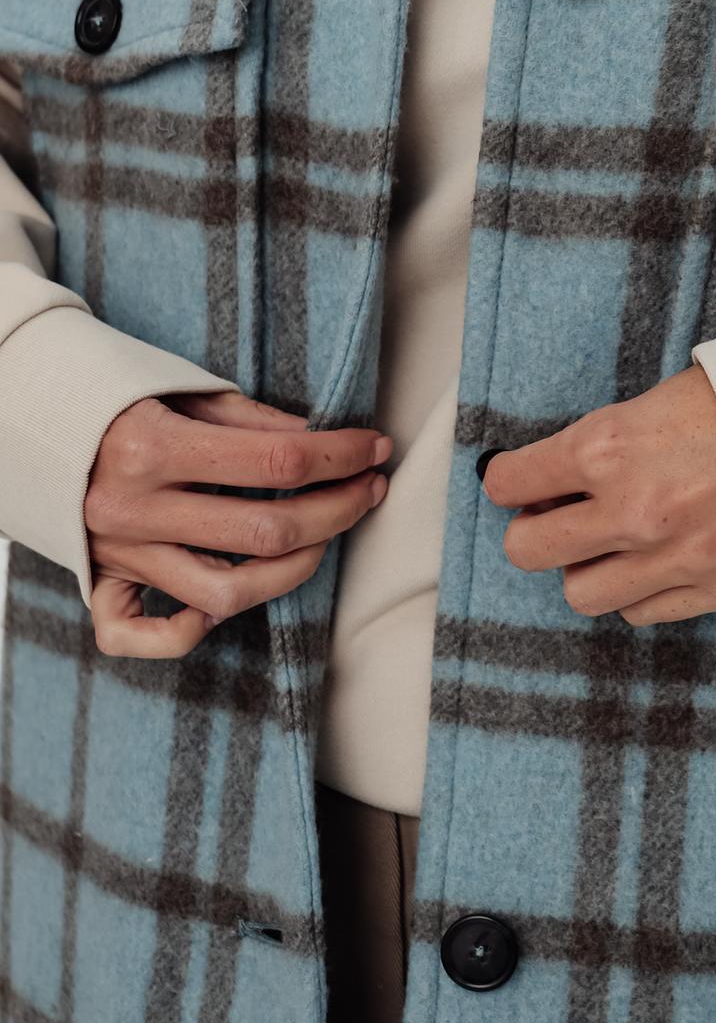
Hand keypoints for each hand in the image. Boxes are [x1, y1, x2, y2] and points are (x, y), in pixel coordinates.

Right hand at [86, 389, 391, 658]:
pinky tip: (225, 604)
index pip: (277, 461)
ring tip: (323, 539)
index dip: (340, 456)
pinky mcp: (99, 582)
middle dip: (338, 511)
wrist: (27, 419)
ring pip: (224, 593)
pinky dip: (185, 632)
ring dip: (291, 571)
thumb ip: (250, 419)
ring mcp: (117, 553)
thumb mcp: (180, 388)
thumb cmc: (115, 399)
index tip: (374, 448)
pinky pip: (140, 635)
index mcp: (153, 446)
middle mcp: (134, 508)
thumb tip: (318, 440)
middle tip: (370, 490)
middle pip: (266, 531)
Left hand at [481, 364, 715, 625]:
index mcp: (607, 448)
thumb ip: (601, 444)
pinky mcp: (713, 586)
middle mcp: (631, 509)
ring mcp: (672, 556)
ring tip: (607, 543)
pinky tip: (652, 559)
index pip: (511, 483)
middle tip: (551, 517)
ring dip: (584, 568)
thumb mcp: (654, 401)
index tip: (514, 483)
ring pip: (580, 593)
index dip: (506, 482)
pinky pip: (640, 611)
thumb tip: (553, 477)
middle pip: (529, 550)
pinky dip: (636, 590)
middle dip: (531, 532)